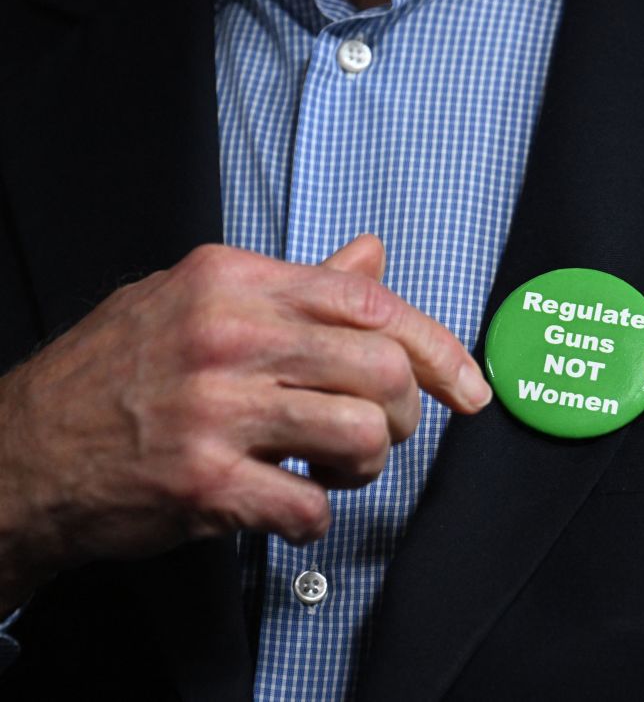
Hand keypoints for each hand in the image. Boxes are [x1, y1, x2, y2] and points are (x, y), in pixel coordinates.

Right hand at [0, 235, 489, 612]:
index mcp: (234, 280)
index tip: (469, 386)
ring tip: (334, 468)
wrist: (21, 450)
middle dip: (405, 412)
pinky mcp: (202, 481)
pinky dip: (315, 517)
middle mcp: (229, 335)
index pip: (372, 303)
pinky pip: (309, 507)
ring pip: (362, 435)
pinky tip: (287, 504)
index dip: (440, 349)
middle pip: (382, 369)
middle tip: (384, 429)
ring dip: (366, 467)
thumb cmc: (114, 373)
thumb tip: (372, 256)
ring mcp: (214, 409)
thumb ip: (295, 284)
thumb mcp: (198, 298)